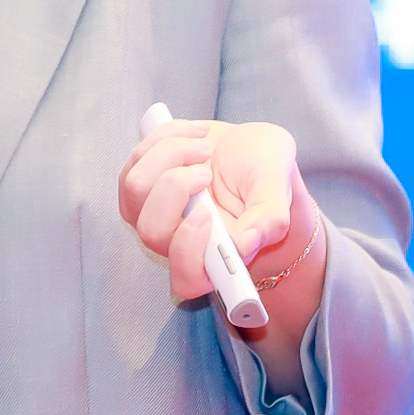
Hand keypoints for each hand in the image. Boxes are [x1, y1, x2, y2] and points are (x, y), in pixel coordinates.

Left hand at [118, 118, 323, 344]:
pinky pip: (135, 162)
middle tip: (207, 170)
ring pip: (135, 190)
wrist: (249, 151)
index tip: (205, 215)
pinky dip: (164, 139)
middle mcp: (179, 243)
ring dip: (170, 155)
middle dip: (176, 188)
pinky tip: (193, 135)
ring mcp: (155, 216)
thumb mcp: (278, 189)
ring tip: (205, 145)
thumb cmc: (265, 176)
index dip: (188, 252)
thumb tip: (247, 244)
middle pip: (152, 231)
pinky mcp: (141, 188)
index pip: (188, 279)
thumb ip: (270, 219)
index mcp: (217, 257)